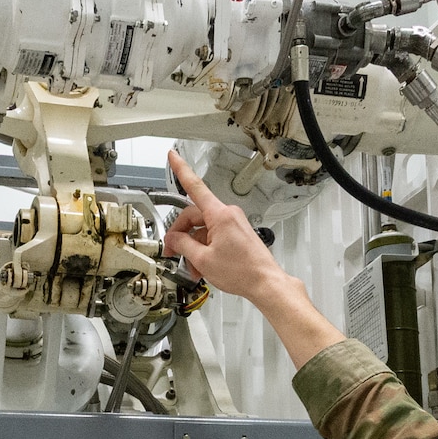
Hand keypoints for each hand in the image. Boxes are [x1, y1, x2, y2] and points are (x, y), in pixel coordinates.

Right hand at [163, 151, 286, 303]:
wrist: (264, 282)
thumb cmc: (242, 271)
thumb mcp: (202, 260)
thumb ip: (183, 245)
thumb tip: (173, 239)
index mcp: (219, 215)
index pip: (195, 186)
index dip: (181, 170)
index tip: (173, 156)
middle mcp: (227, 214)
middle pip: (194, 216)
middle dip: (181, 235)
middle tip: (172, 251)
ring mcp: (233, 223)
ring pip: (203, 229)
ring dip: (194, 247)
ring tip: (193, 267)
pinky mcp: (236, 233)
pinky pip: (214, 235)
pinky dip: (205, 249)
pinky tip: (202, 266)